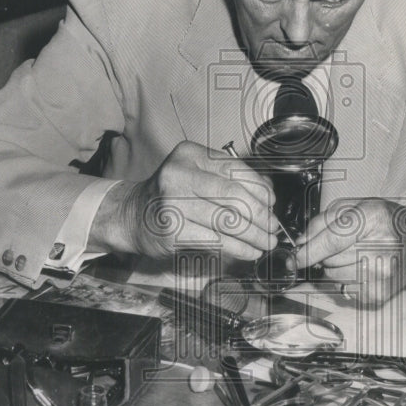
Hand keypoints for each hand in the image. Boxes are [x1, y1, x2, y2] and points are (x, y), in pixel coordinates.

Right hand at [90, 141, 279, 260]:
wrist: (132, 215)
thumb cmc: (172, 195)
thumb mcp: (197, 174)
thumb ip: (229, 179)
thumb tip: (268, 195)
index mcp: (190, 154)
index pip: (236, 169)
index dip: (260, 189)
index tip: (272, 204)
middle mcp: (179, 174)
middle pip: (234, 195)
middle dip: (261, 215)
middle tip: (272, 228)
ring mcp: (173, 202)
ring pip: (227, 220)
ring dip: (254, 235)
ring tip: (266, 243)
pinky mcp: (172, 230)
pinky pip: (215, 240)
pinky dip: (239, 248)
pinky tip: (249, 251)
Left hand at [293, 198, 405, 304]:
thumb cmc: (387, 222)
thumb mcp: (358, 206)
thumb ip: (325, 220)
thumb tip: (302, 243)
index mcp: (374, 218)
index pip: (332, 239)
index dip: (309, 250)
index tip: (296, 257)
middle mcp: (381, 246)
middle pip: (330, 258)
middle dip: (326, 254)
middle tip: (346, 245)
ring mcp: (381, 274)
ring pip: (333, 277)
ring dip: (336, 268)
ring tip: (357, 256)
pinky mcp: (379, 293)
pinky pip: (344, 290)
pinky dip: (347, 280)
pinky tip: (365, 269)